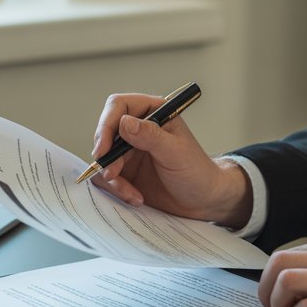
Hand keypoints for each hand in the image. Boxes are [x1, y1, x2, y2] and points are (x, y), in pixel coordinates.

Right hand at [89, 93, 252, 226]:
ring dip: (112, 178)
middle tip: (112, 175)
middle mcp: (138, 129)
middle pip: (105, 134)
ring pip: (104, 158)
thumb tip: (124, 123)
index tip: (104, 148)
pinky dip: (118, 189)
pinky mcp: (126, 172)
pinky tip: (136, 197)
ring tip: (131, 192)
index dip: (106, 125)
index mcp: (152, 113)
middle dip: (107, 157)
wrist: (202, 200)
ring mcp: (130, 151)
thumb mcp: (176, 152)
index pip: (119, 107)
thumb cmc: (197, 171)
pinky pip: (108, 178)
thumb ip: (151, 136)